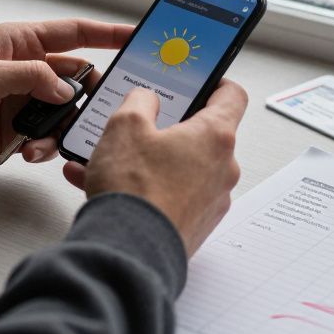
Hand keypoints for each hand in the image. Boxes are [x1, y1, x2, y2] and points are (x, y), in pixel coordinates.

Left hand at [0, 19, 130, 170]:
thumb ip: (30, 77)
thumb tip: (66, 89)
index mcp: (21, 42)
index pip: (74, 32)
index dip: (108, 33)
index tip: (137, 36)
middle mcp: (28, 68)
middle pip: (79, 79)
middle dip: (90, 98)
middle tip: (98, 114)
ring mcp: (25, 100)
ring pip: (67, 112)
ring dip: (63, 129)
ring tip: (44, 142)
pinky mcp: (18, 128)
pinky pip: (48, 136)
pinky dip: (46, 146)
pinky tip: (29, 152)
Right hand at [63, 80, 247, 257]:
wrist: (129, 253)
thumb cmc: (135, 191)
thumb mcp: (125, 126)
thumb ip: (139, 101)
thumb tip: (146, 99)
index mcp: (215, 137)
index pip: (232, 96)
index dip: (215, 82)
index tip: (200, 80)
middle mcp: (222, 169)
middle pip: (202, 135)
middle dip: (168, 127)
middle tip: (141, 122)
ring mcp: (210, 201)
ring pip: (179, 168)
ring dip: (146, 160)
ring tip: (105, 158)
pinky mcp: (193, 226)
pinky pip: (168, 195)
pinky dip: (142, 188)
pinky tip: (101, 184)